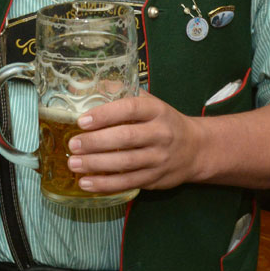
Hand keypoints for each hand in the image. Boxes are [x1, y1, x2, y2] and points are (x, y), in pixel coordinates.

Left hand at [68, 91, 203, 192]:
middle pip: (126, 138)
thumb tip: (86, 87)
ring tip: (74, 164)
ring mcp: (159, 158)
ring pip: (125, 163)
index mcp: (157, 110)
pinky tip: (86, 182)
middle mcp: (160, 134)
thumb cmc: (163, 121)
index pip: (130, 109)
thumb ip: (121, 94)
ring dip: (96, 165)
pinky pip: (128, 182)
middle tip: (73, 145)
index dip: (105, 114)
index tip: (82, 120)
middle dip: (96, 142)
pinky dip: (105, 184)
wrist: (196, 149)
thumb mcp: (150, 103)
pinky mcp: (155, 178)